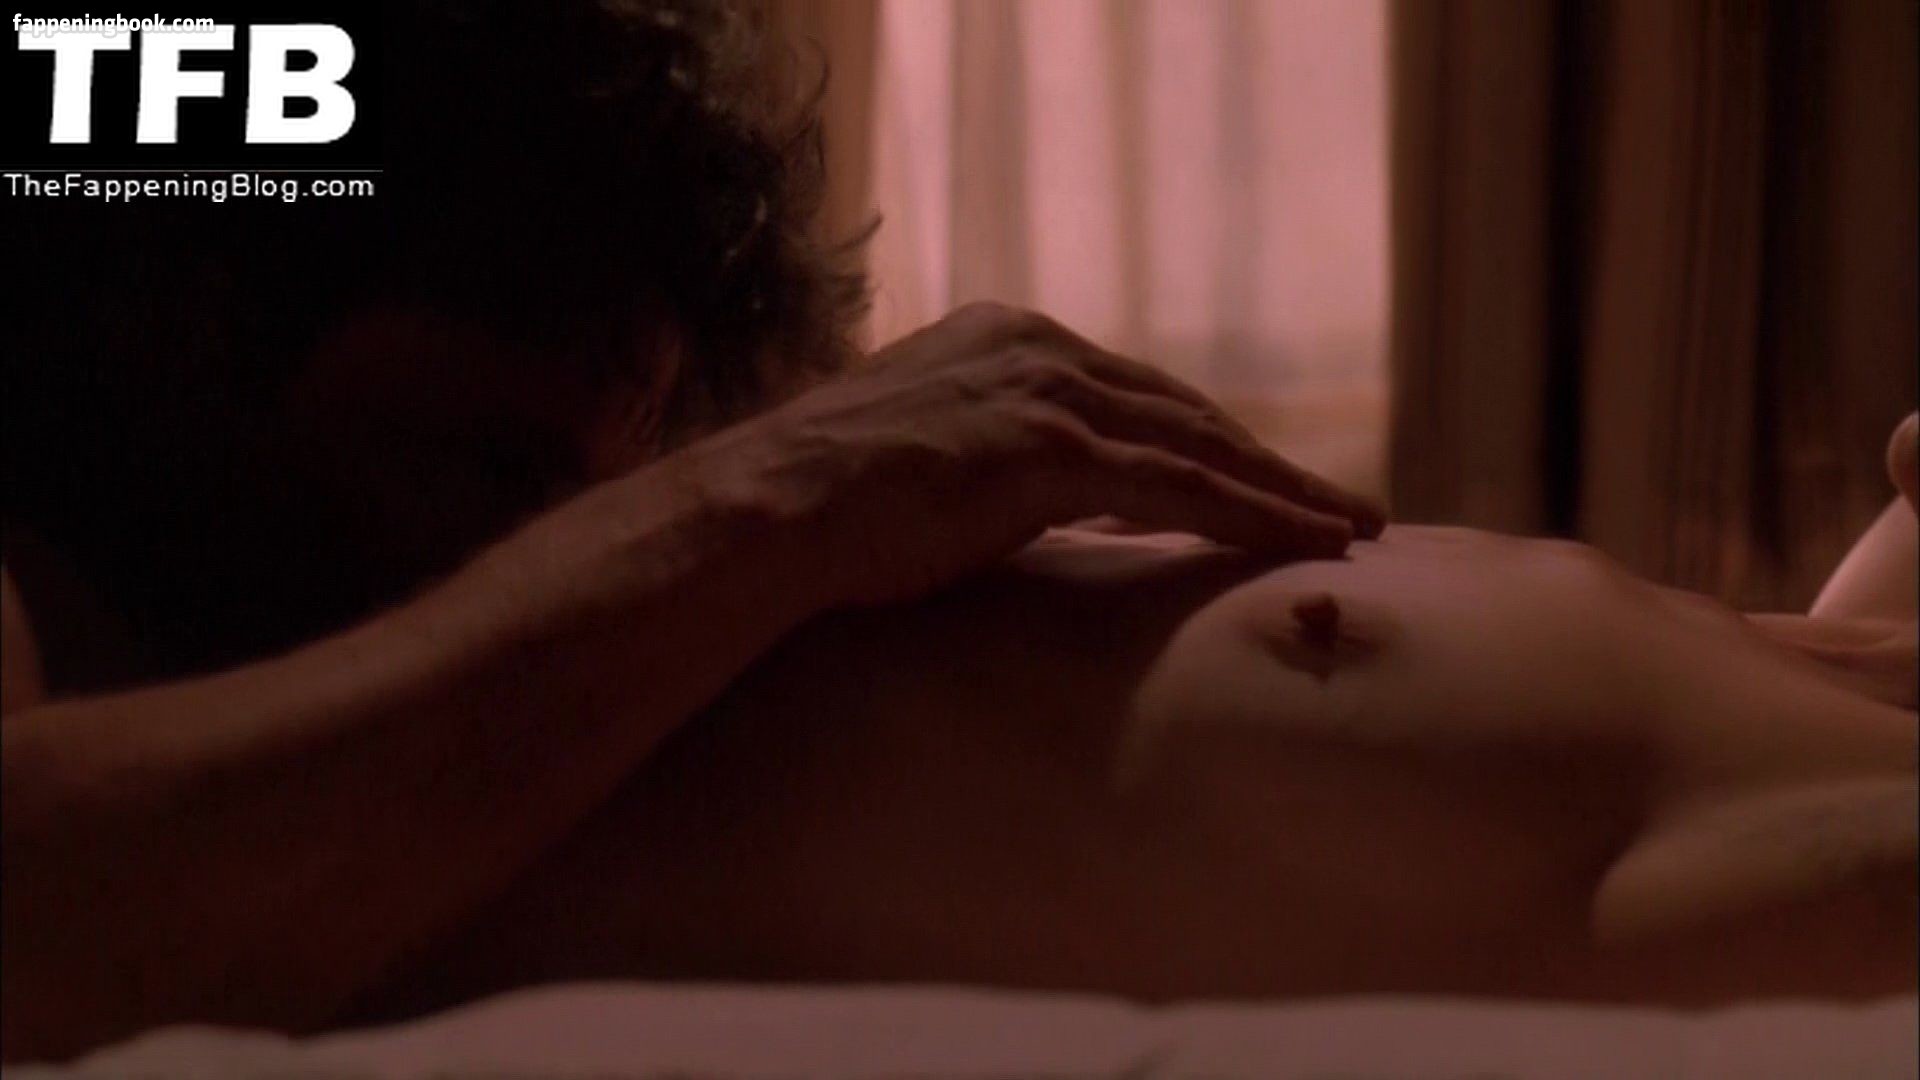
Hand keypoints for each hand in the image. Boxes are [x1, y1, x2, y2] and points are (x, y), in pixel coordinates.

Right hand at [664, 303, 1383, 605]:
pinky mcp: (1054, 448)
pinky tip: (1311, 541)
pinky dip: (1257, 513)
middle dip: (1266, 462)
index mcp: (1006, 340)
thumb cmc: (823, 510)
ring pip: (1200, 443)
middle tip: (1338, 505)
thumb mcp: (920, 464)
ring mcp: (1047, 391)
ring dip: (1285, 489)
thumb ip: (986, 464)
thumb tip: (1012, 507)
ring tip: (1351, 527)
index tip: (1260, 480)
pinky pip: (1183, 485)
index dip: (1206, 442)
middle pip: (1183, 410)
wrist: (767, 512)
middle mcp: (1038, 348)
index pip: (1133, 394)